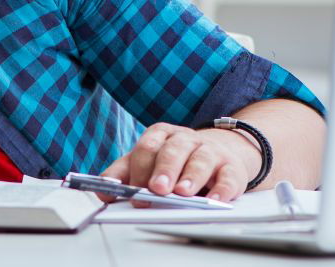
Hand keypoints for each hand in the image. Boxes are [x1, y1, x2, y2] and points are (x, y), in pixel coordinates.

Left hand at [98, 123, 260, 205]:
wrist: (216, 152)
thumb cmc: (175, 160)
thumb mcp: (146, 162)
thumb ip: (124, 174)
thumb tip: (103, 190)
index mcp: (160, 135)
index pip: (147, 147)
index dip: (140, 169)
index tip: (135, 191)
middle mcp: (185, 139)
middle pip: (173, 150)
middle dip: (164, 170)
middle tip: (157, 189)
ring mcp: (210, 151)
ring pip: (200, 159)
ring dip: (191, 177)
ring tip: (182, 193)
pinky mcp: (231, 167)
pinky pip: (228, 177)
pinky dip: (222, 189)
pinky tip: (215, 199)